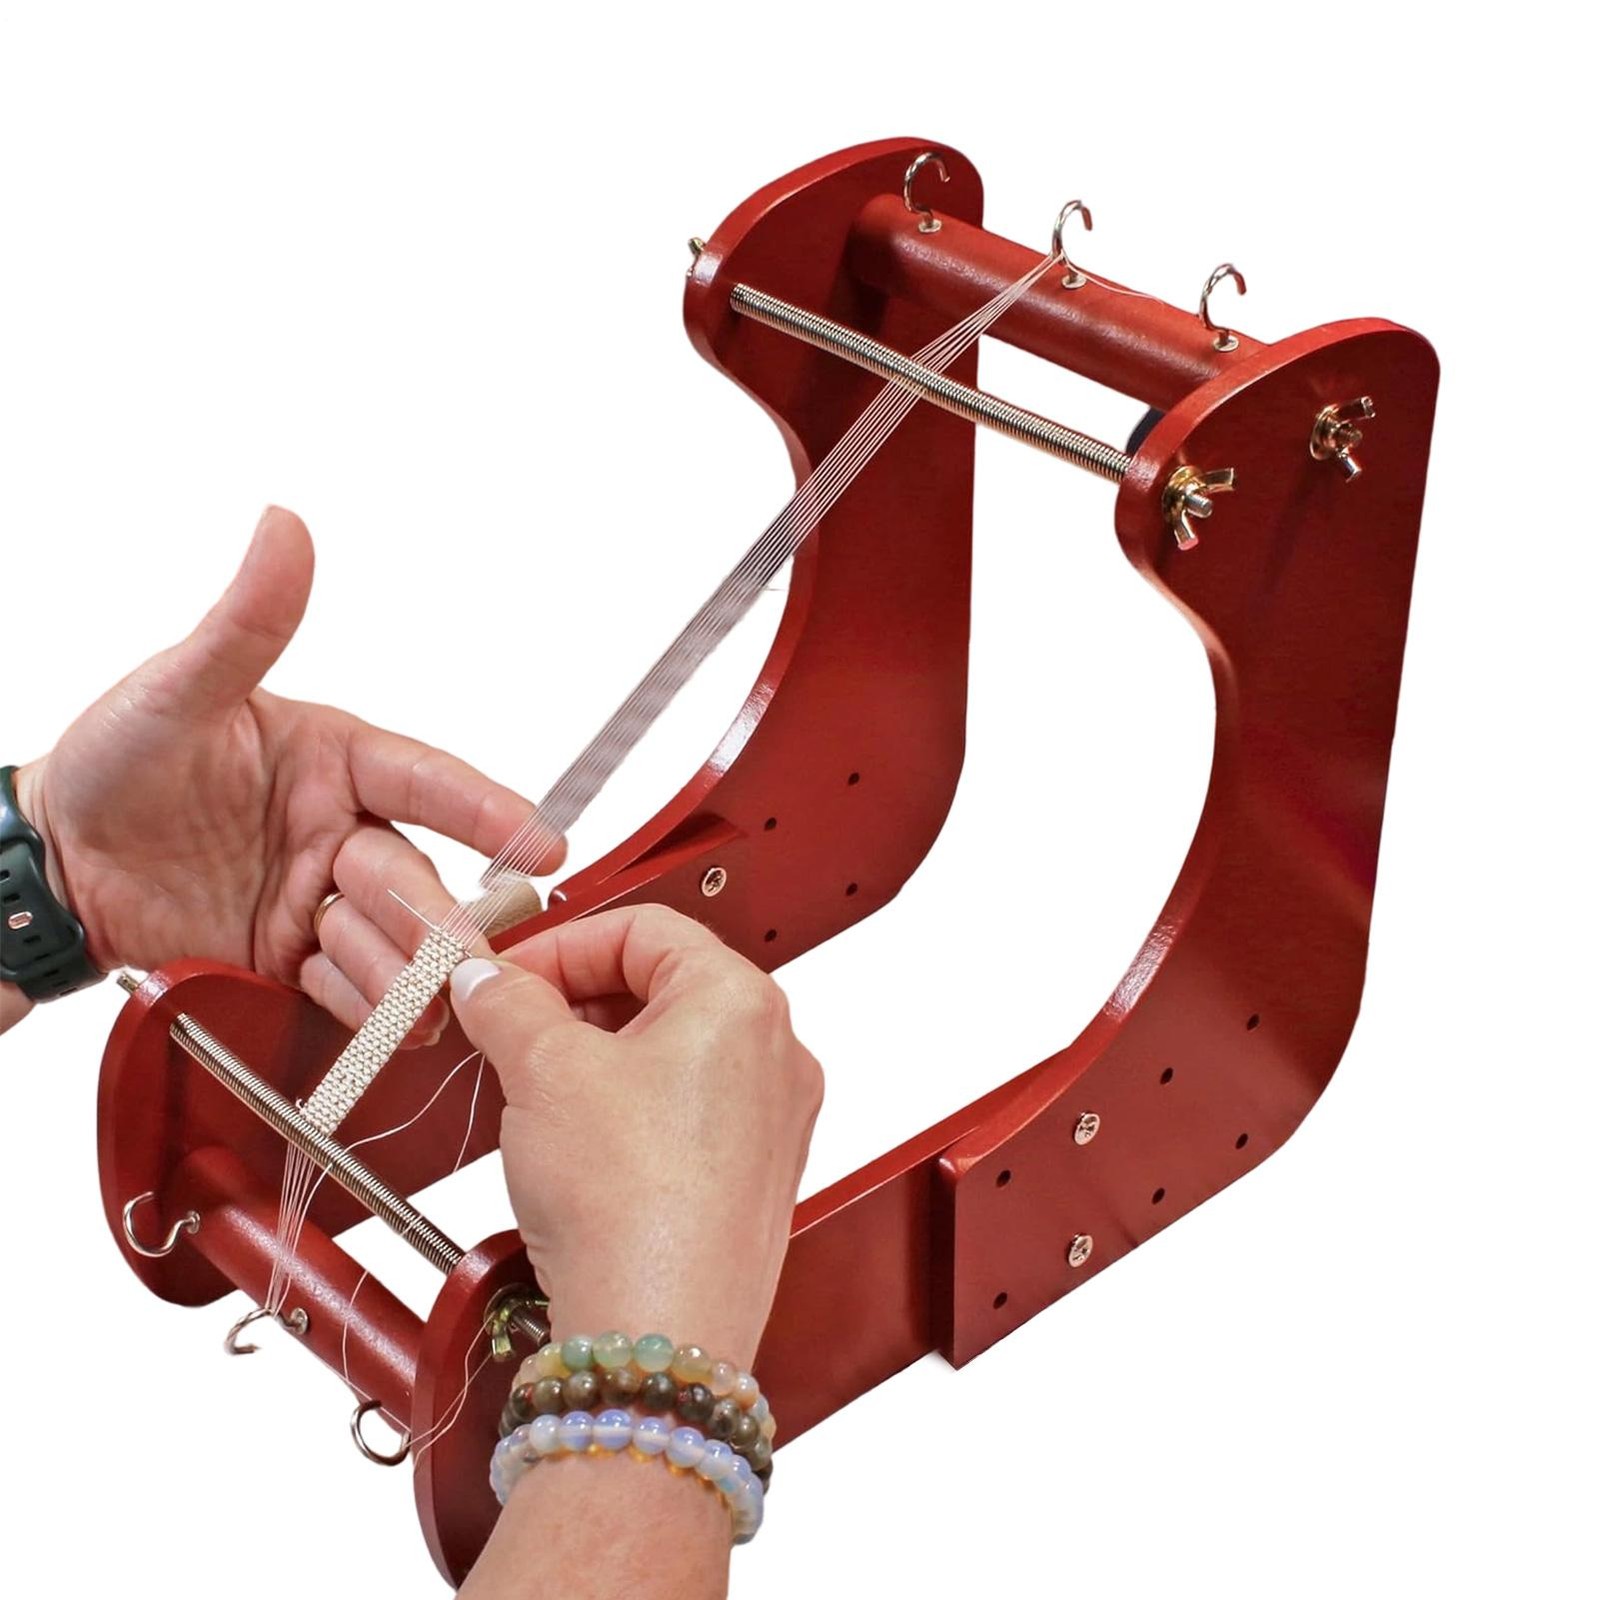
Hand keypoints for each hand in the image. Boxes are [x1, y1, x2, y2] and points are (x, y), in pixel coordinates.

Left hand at [13, 507, 558, 1036]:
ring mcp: (323, 901)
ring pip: (397, 943)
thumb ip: (245, 622)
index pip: (427, 781)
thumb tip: (284, 528)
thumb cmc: (114, 763)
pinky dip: (363, 1007)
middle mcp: (342, 831)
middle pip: (420, 877)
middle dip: (437, 914)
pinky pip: (353, 992)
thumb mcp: (177, 690)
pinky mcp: (297, 960)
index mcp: (336, 761)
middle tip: (454, 945)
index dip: (489, 809)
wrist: (56, 865)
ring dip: (398, 967)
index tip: (545, 839)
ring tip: (377, 978)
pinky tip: (349, 1005)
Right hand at [450, 905, 823, 1367]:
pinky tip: (574, 1141)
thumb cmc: (630, 1203)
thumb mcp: (543, 1071)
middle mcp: (776, 1054)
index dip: (562, 943)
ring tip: (532, 1087)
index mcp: (744, 1001)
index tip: (505, 975)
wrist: (657, 1330)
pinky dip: (626, 1107)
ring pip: (670, 1052)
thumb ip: (509, 1002)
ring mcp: (772, 1120)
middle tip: (509, 1027)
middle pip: (662, 987)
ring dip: (595, 1055)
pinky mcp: (753, 1178)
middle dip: (574, 1000)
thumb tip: (487, 978)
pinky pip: (684, 1111)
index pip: (645, 928)